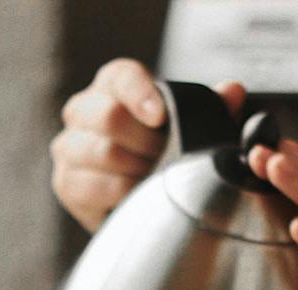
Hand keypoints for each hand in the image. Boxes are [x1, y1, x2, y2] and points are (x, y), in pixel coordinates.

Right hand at [51, 59, 245, 232]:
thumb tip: (232, 91)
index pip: (121, 76)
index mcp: (114, 86)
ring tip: (156, 181)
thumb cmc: (167, 157)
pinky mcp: (65, 183)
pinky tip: (137, 197)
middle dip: (147, 143)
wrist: (144, 205)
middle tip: (168, 161)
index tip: (161, 117)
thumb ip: (213, 110)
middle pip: (108, 115)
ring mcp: (69, 147)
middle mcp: (83, 110)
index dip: (141, 93)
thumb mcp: (194, 131)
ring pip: (102, 152)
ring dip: (137, 171)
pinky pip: (91, 187)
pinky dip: (120, 194)